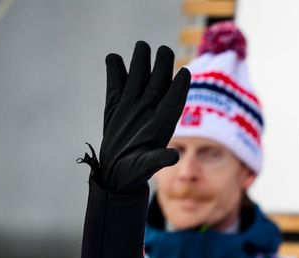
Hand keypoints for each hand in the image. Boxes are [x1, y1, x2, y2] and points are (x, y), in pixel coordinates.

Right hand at [81, 41, 190, 193]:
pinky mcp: (115, 105)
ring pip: (139, 79)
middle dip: (162, 67)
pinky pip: (116, 85)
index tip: (185, 72)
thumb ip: (158, 159)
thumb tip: (174, 157)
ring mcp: (132, 105)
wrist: (116, 170)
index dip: (180, 87)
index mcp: (162, 124)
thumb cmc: (135, 170)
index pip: (173, 101)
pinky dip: (114, 72)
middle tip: (164, 50)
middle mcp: (149, 110)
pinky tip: (113, 59)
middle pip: (158, 84)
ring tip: (141, 46)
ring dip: (140, 62)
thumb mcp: (146, 166)